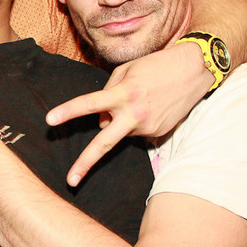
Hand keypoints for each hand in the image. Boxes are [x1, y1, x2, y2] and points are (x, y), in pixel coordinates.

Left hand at [46, 42, 209, 185]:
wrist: (196, 70)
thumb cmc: (157, 65)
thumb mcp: (127, 70)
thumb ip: (107, 92)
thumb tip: (101, 120)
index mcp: (124, 93)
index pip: (90, 103)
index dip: (68, 112)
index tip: (50, 120)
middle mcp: (134, 114)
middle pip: (104, 143)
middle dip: (85, 163)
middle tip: (70, 180)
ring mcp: (147, 127)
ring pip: (119, 131)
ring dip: (120, 121)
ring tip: (141, 99)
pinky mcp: (158, 134)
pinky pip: (135, 130)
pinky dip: (136, 122)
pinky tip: (152, 106)